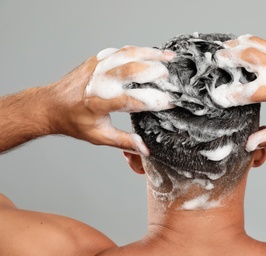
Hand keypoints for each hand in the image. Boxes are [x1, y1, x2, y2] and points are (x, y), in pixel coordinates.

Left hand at [47, 46, 175, 154]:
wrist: (51, 105)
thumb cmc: (75, 122)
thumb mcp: (99, 136)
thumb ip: (124, 141)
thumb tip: (146, 150)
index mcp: (98, 104)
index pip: (130, 101)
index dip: (152, 101)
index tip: (170, 102)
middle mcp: (97, 82)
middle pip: (129, 71)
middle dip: (152, 71)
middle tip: (169, 76)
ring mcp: (96, 67)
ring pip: (127, 55)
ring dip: (150, 54)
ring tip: (168, 57)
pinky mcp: (96, 60)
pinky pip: (120, 51)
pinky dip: (138, 50)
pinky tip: (152, 52)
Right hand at [212, 35, 265, 150]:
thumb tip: (249, 145)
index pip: (246, 91)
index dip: (229, 95)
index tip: (218, 97)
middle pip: (247, 57)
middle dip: (229, 58)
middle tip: (216, 60)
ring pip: (256, 44)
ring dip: (238, 46)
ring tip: (226, 48)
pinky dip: (252, 45)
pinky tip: (245, 49)